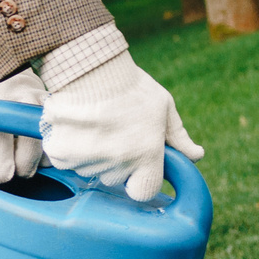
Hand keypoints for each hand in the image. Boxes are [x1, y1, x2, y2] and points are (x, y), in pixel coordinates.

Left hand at [0, 32, 47, 183]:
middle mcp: (21, 102)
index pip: (4, 158)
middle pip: (31, 157)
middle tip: (9, 167)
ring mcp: (40, 98)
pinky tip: (36, 145)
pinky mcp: (50, 97)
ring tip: (22, 156)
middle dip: (21, 170)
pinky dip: (49, 144)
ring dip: (39, 158)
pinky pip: (57, 131)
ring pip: (49, 146)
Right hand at [40, 48, 203, 202]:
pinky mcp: (62, 155)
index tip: (137, 163)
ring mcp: (87, 162)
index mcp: (147, 156)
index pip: (144, 191)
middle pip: (115, 178)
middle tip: (114, 130)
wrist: (90, 68)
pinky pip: (67, 160)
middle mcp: (118, 165)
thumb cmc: (130, 86)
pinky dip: (69, 147)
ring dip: (92, 153)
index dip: (141, 179)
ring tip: (95, 123)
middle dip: (116, 160)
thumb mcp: (163, 106)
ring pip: (90, 169)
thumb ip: (178, 136)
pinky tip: (77, 125)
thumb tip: (196, 155)